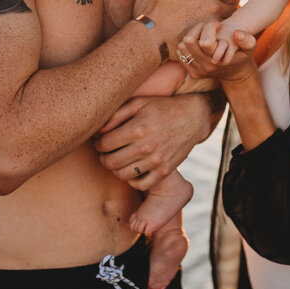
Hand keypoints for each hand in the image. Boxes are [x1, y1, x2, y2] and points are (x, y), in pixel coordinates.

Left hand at [94, 94, 211, 190]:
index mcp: (138, 128)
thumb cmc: (161, 108)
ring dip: (115, 169)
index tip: (101, 141)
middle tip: (106, 152)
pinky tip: (133, 169)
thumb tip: (98, 132)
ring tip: (118, 160)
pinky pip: (141, 185)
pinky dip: (132, 180)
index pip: (104, 144)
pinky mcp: (165, 171)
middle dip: (103, 157)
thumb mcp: (138, 103)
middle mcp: (147, 146)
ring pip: (123, 175)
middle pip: (110, 162)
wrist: (192, 117)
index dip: (98, 143)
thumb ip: (115, 115)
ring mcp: (157, 161)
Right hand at [143, 0, 243, 52]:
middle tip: (228, 1)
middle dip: (234, 1)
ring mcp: (213, 25)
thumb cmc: (161, 7)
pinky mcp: (210, 38)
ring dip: (229, 16)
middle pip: (236, 4)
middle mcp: (214, 8)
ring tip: (221, 14)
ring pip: (231, 19)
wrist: (154, 34)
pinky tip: (215, 27)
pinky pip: (223, 32)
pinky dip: (223, 28)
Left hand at [177, 23, 257, 84]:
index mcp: (217, 61)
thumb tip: (237, 33)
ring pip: (182, 46)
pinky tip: (198, 43)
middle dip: (198, 28)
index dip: (210, 27)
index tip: (218, 25)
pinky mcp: (191, 71)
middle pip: (189, 41)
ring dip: (191, 35)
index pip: (205, 41)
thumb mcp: (250, 48)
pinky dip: (187, 45)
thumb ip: (248, 40)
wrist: (235, 74)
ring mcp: (196, 70)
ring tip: (202, 34)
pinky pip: (180, 52)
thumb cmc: (241, 56)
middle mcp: (204, 67)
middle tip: (207, 27)